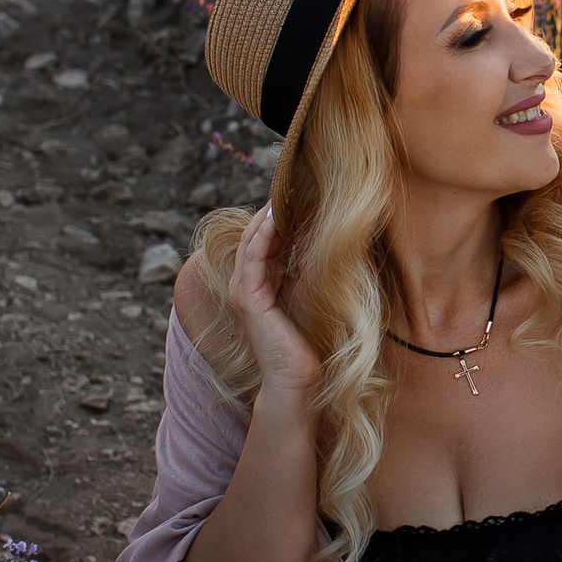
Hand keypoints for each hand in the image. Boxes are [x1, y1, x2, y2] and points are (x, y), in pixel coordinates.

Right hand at [228, 207, 321, 402]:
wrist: (299, 379)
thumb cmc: (308, 340)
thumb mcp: (309, 290)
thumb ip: (307, 263)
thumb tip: (317, 231)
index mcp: (261, 283)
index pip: (266, 240)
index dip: (281, 216)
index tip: (301, 192)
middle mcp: (246, 284)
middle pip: (256, 236)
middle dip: (274, 209)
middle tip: (293, 182)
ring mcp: (243, 291)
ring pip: (252, 241)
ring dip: (267, 215)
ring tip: (285, 190)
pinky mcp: (248, 298)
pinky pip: (253, 256)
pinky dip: (264, 234)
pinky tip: (278, 215)